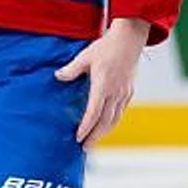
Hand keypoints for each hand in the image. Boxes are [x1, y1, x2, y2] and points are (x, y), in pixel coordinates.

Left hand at [55, 18, 151, 144]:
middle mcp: (115, 92)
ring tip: (94, 141)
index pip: (94, 112)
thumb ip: (71, 70)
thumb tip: (58, 77)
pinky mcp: (129, 92)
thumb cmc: (107, 47)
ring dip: (104, 132)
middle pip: (106, 122)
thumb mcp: (85, 56)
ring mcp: (124, 93)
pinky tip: (105, 125)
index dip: (86, 127)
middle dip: (95, 136)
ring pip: (115, 119)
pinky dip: (112, 122)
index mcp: (103, 85)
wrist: (129, 40)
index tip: (78, 137)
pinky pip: (120, 112)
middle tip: (85, 147)